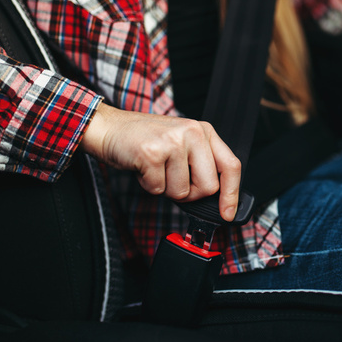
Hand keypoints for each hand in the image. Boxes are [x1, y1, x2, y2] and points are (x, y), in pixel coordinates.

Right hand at [80, 102, 240, 220]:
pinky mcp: (152, 153)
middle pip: (208, 186)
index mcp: (204, 131)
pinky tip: (143, 168)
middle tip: (172, 179)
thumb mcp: (182, 143)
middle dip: (190, 193)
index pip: (231, 165)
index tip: (227, 214)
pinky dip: (149, 186)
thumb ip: (202, 163)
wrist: (110, 128)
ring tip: (156, 168)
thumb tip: (218, 199)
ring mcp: (172, 142)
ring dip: (166, 188)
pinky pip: (159, 190)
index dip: (232, 194)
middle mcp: (192, 132)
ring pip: (182, 192)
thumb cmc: (146, 140)